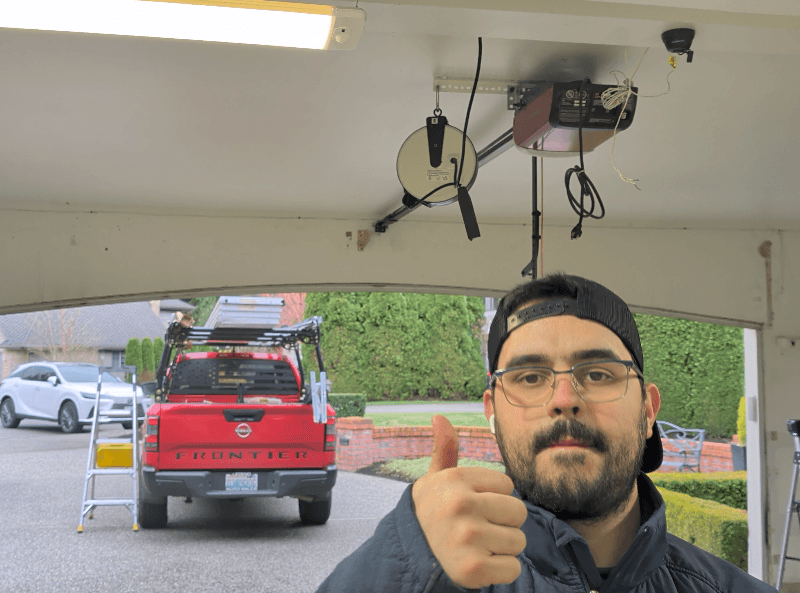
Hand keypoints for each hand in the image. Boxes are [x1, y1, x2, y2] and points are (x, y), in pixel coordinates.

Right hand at [411, 415, 527, 589]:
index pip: (507, 486)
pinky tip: (479, 564)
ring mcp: (466, 537)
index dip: (494, 498)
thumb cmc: (433, 513)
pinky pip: (513, 568)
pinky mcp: (473, 569)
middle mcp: (459, 505)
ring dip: (502, 548)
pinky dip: (500, 570)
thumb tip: (439, 417)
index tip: (472, 506)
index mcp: (455, 479)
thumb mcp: (436, 480)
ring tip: (477, 546)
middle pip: (518, 512)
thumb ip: (445, 450)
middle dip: (503, 523)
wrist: (411, 555)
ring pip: (518, 541)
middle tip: (478, 529)